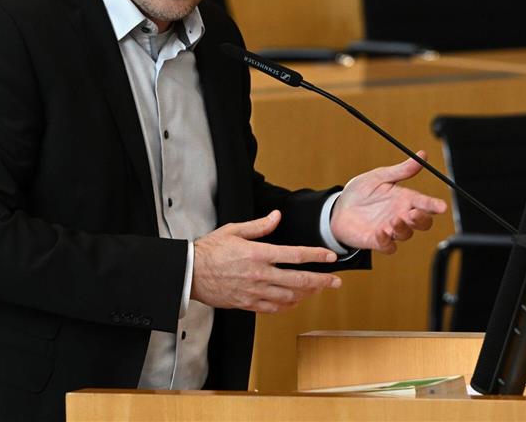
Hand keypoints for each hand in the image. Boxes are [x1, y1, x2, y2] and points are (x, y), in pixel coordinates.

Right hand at [191, 210, 341, 313]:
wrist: (189, 273)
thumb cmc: (209, 250)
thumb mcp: (233, 230)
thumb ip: (259, 226)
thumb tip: (277, 217)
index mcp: (258, 254)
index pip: (295, 255)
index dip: (316, 256)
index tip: (330, 258)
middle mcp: (259, 275)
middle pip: (299, 280)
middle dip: (321, 281)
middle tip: (336, 281)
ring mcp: (254, 292)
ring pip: (289, 297)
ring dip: (307, 294)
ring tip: (318, 289)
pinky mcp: (247, 304)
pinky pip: (274, 308)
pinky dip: (288, 306)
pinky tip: (295, 301)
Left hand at [330, 151, 447, 253]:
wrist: (338, 208)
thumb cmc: (360, 192)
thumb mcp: (379, 177)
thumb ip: (401, 170)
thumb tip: (422, 155)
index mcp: (404, 199)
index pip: (425, 203)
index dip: (434, 205)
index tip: (442, 206)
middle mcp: (400, 215)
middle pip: (422, 222)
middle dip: (422, 219)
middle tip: (414, 213)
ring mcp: (390, 229)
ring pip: (406, 234)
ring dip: (402, 228)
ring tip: (393, 220)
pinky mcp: (377, 241)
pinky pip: (388, 246)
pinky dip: (387, 241)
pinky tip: (381, 232)